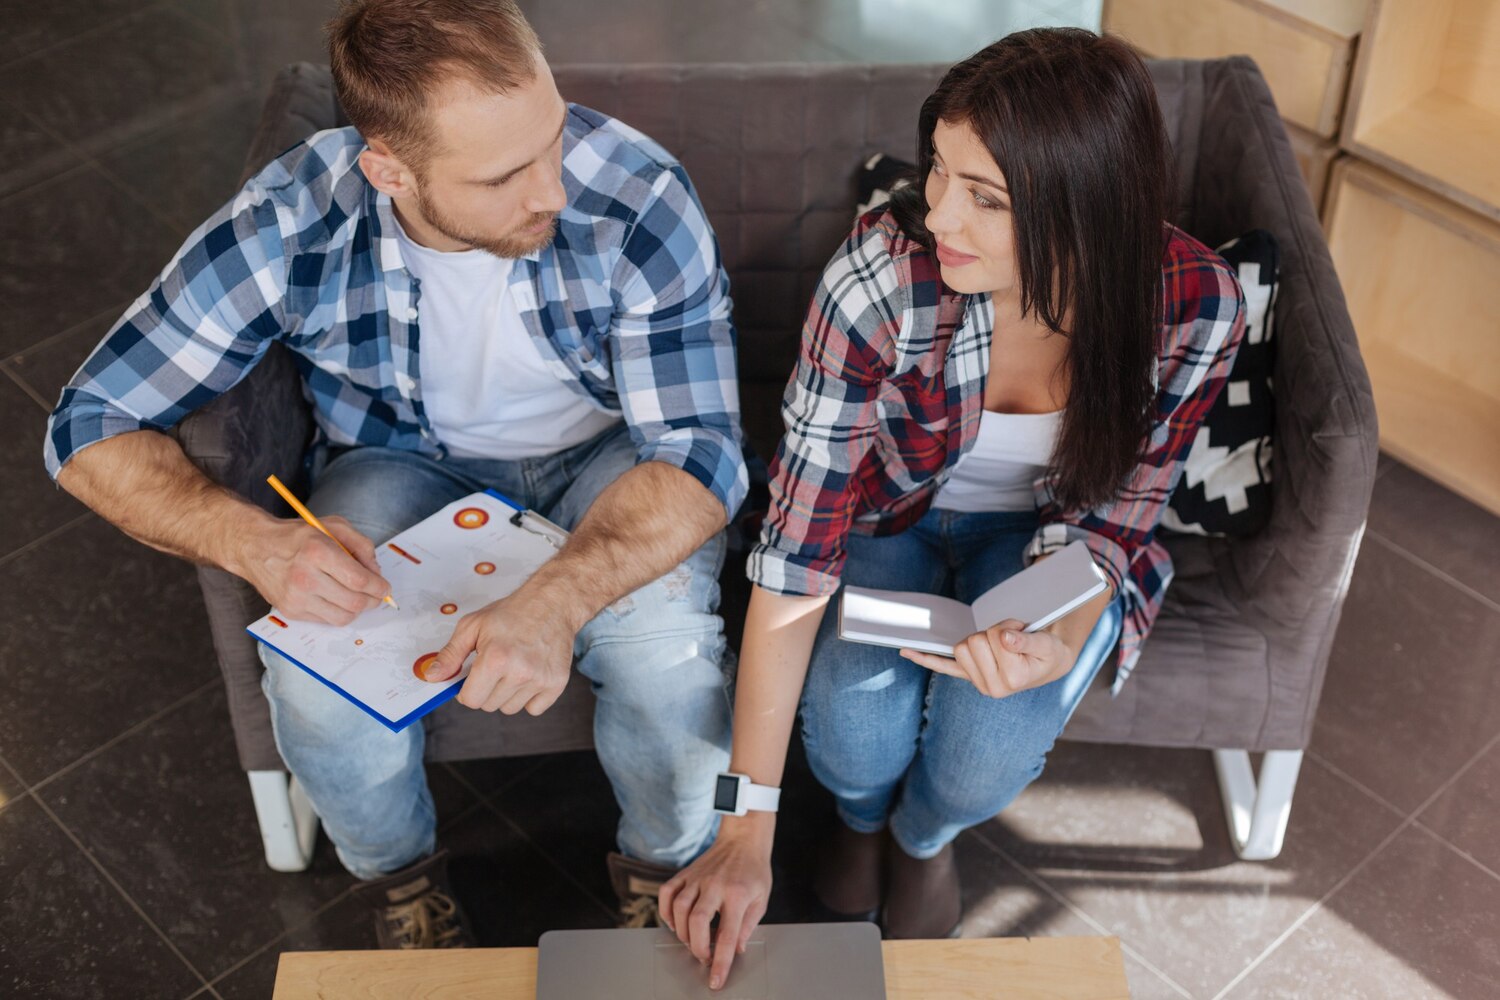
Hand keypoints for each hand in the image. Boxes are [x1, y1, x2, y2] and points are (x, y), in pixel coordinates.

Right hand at [240, 515, 389, 624]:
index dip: (379, 588)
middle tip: (377, 595)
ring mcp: (296, 598)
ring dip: (357, 610)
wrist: (255, 547)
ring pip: (342, 617)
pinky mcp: (290, 611)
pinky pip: (326, 621)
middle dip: (373, 601)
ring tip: (359, 598)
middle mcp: (305, 577)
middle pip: (354, 602)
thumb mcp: (334, 526)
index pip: (359, 580)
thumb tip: (376, 573)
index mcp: (317, 552)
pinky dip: (338, 612)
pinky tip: (338, 599)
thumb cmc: (298, 535)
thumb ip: (361, 546)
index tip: (385, 588)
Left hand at [422, 588, 575, 714]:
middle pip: (489, 706)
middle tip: (497, 665)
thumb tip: (432, 676)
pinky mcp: (556, 684)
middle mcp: (519, 672)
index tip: (474, 676)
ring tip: (514, 667)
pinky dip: (529, 697)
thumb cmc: (511, 613)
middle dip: (486, 689)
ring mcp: (540, 680)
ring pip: (510, 709)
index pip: (471, 700)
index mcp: (495, 659)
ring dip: (507, 694)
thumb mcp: (473, 626)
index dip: (467, 690)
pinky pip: (533, 709)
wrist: (552, 603)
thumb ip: (450, 654)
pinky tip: (530, 675)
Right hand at [658, 819, 773, 991]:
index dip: (720, 961)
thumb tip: (736, 950)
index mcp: (738, 894)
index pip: (727, 935)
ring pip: (679, 908)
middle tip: (704, 956)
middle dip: (697, 947)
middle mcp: (715, 885)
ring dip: (681, 932)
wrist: (743, 839)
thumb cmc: (754, 870)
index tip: (715, 980)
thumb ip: (749, 926)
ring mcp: (697, 877)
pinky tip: (674, 921)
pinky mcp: (685, 873)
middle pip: (697, 921)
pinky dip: (665, 911)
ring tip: (692, 940)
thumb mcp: (762, 899)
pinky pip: (667, 893)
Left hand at [900, 618, 1075, 697]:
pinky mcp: (969, 676)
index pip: (995, 638)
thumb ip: (1026, 641)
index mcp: (1012, 680)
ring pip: (961, 646)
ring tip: (1002, 644)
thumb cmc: (1048, 652)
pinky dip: (925, 659)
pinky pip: (943, 666)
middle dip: (994, 631)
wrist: (1048, 664)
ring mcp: (978, 683)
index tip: (1022, 633)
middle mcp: (992, 687)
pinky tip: (907, 651)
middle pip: (973, 642)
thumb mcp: (1046, 644)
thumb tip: (1005, 638)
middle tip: (1013, 638)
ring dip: (982, 637)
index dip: (1008, 627)